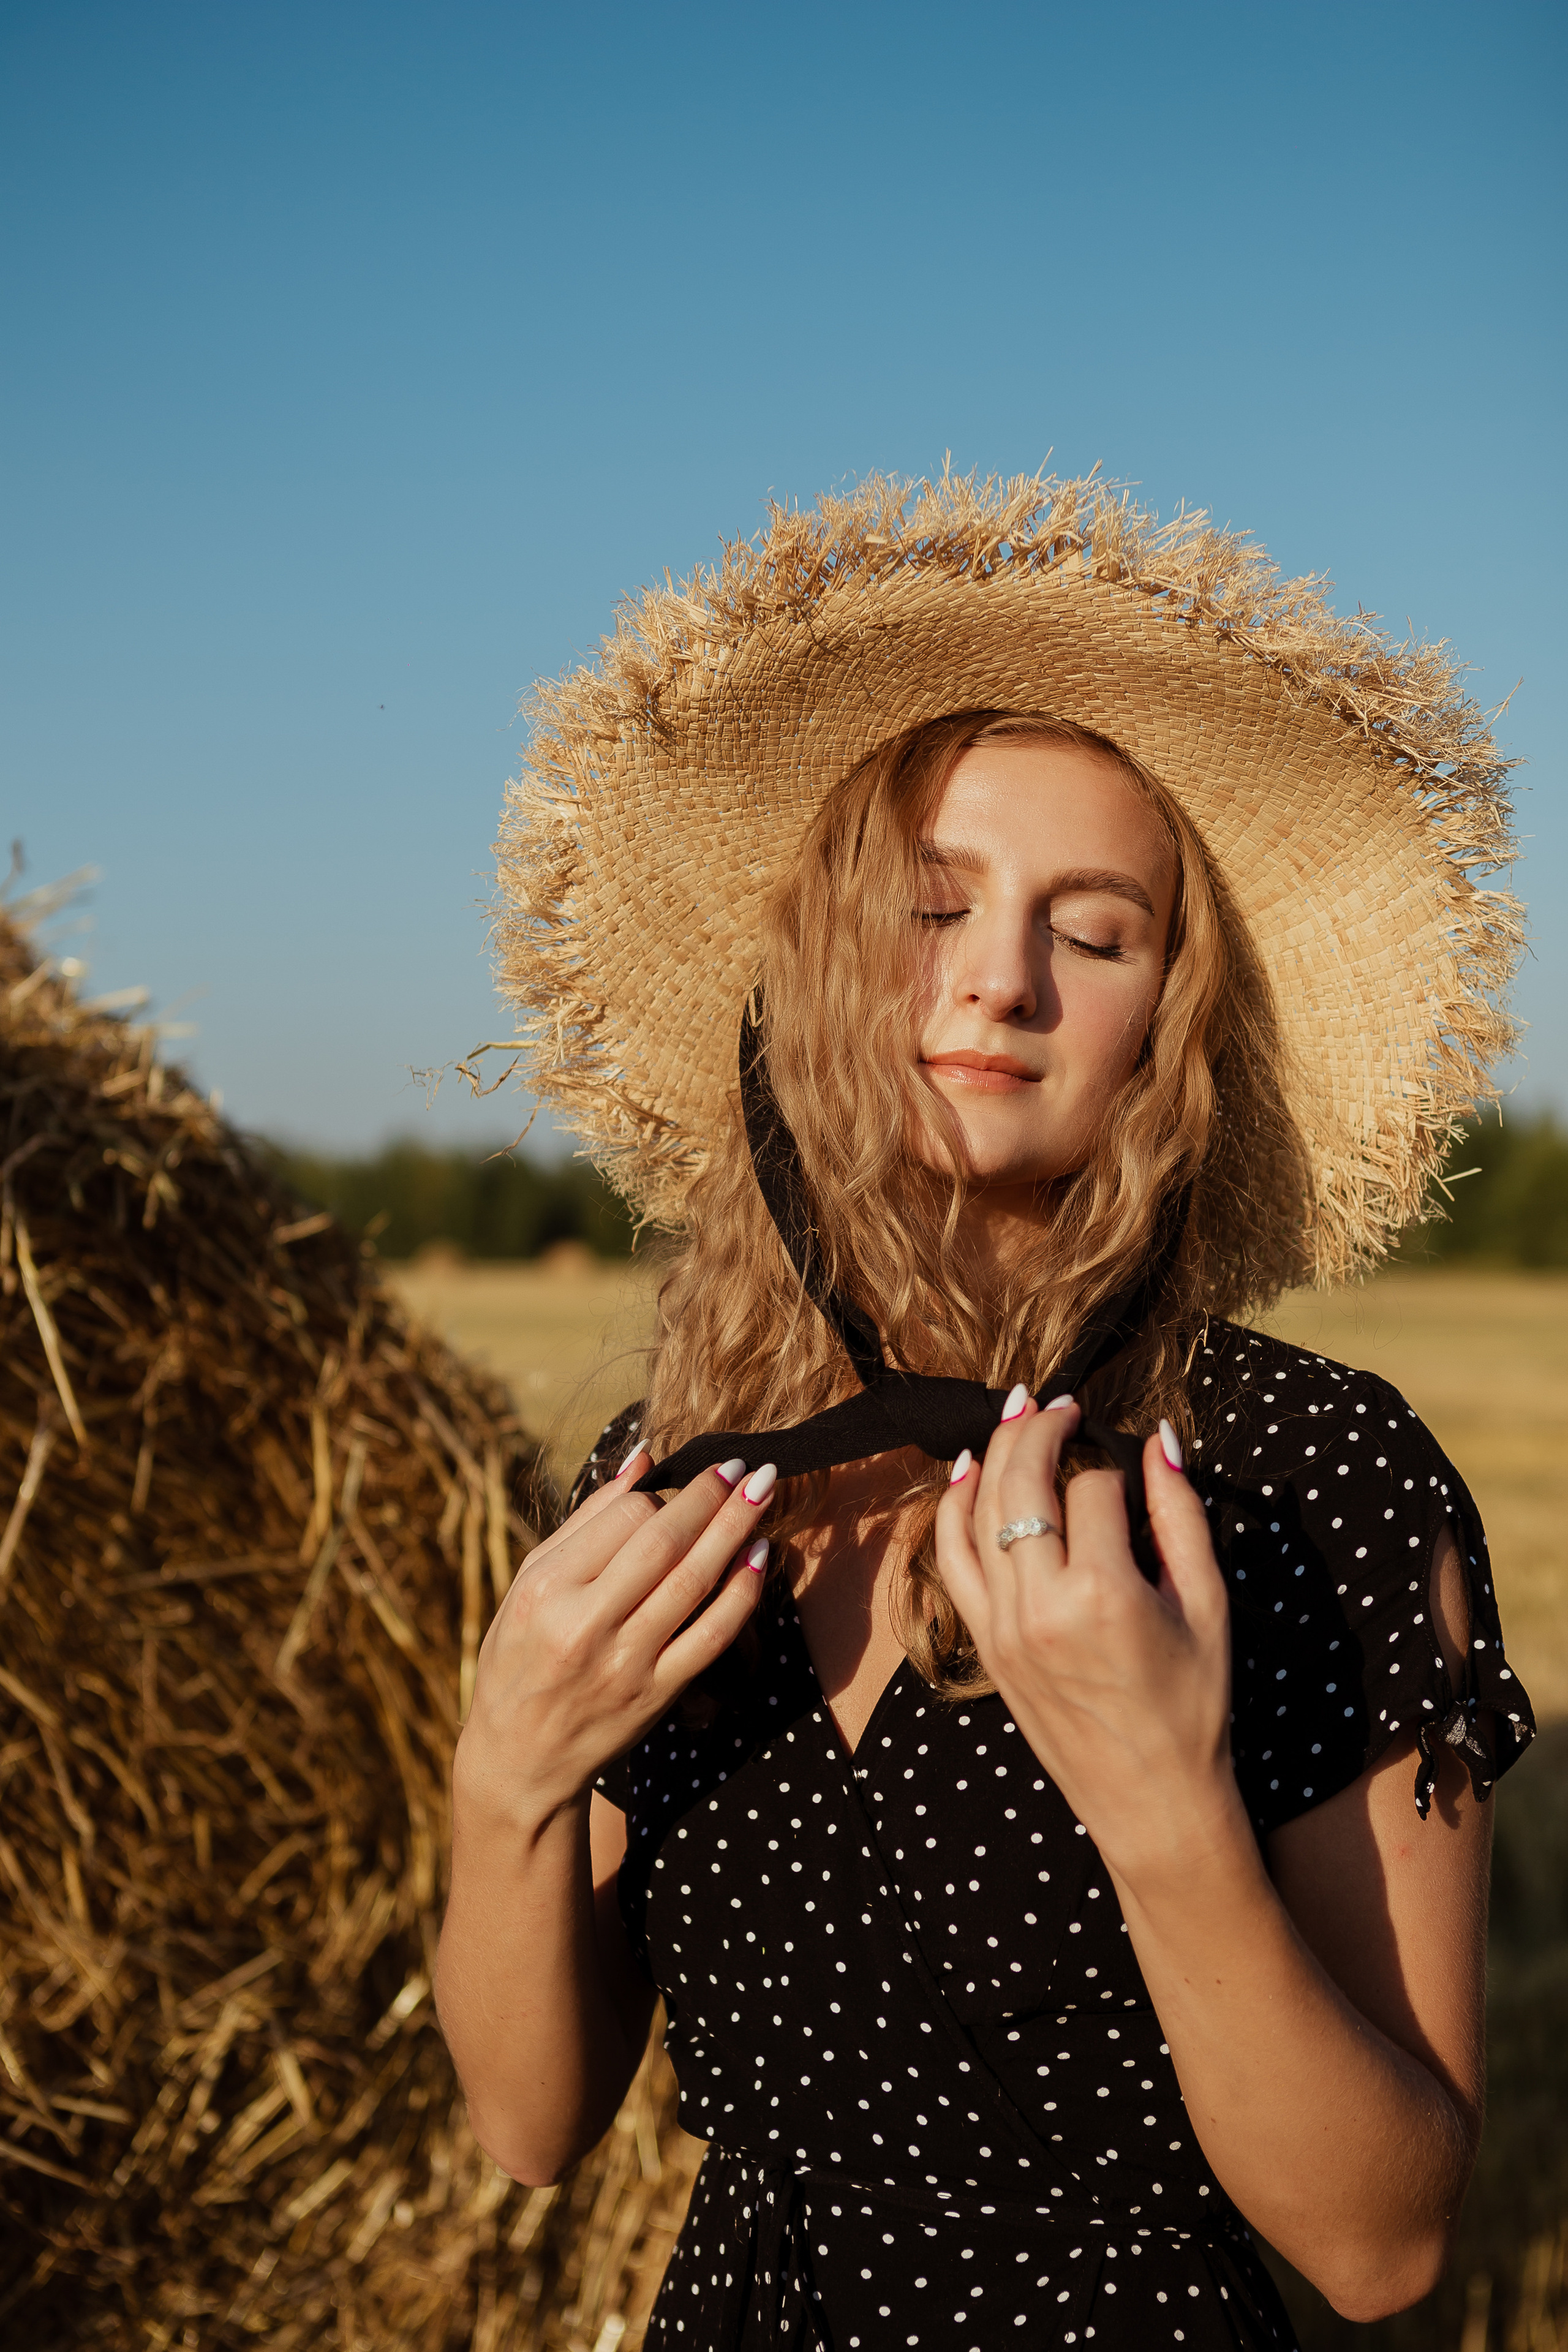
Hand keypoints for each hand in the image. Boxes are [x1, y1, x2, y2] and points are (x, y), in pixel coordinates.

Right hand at [455, 1448, 775, 1830]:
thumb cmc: (520, 1658)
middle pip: (664, 1544)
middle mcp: (586, 1625)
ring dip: (735, 1532)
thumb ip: (585, 1522)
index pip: (622, 1520)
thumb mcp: (529, 1584)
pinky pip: (710, 1636)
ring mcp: (626, 1663)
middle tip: (743, 1465)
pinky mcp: (656, 1695)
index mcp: (548, 1590)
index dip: (662, 1494)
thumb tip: (641, 1460)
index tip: (686, 1480)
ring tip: (763, 1492)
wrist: (520, 1760)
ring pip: (693, 1584)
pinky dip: (741, 1594)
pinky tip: (759, 1557)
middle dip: (711, 1498)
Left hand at [934, 1400, 1239, 1885]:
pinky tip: (968, 1472)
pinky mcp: (984, 1645)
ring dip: (996, 1455)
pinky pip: (950, 1561)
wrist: (1151, 1798)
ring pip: (979, 1514)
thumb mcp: (1207, 1604)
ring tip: (1017, 1414)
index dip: (1114, 1468)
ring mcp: (1003, 1627)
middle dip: (1039, 1430)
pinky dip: (953, 1510)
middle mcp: (1041, 1607)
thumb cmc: (1192, 1705)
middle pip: (1022, 1484)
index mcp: (1104, 1596)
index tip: (1129, 1469)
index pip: (1094, 1490)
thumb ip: (1180, 1515)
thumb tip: (1159, 1439)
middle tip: (1058, 1402)